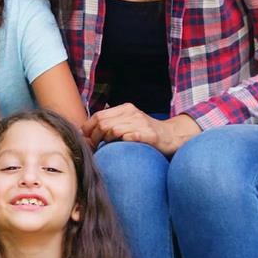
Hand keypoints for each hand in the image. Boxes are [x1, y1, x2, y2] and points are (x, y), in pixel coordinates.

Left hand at [83, 105, 200, 155]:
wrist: (172, 136)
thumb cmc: (146, 132)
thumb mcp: (128, 123)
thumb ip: (110, 125)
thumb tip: (86, 133)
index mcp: (125, 108)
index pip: (98, 115)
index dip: (88, 129)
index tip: (86, 140)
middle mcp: (132, 113)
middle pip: (103, 123)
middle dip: (94, 137)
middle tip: (94, 148)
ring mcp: (141, 123)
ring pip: (113, 130)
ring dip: (107, 141)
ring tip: (108, 148)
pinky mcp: (149, 134)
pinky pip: (130, 137)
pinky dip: (123, 142)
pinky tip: (123, 147)